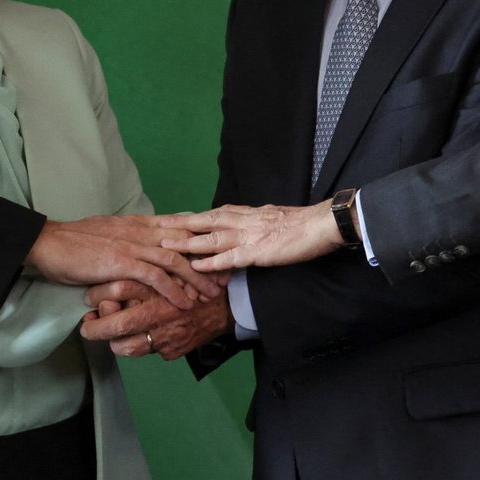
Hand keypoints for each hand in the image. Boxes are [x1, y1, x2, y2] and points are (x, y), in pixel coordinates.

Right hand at [27, 215, 218, 310]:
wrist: (49, 243)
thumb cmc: (74, 242)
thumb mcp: (108, 234)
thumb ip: (128, 238)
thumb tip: (140, 245)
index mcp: (137, 223)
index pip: (177, 226)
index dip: (200, 239)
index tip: (218, 252)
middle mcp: (140, 230)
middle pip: (183, 242)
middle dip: (206, 260)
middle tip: (225, 276)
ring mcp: (132, 245)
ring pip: (174, 259)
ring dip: (196, 278)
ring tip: (211, 294)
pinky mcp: (122, 261)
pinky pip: (155, 276)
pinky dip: (172, 289)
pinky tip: (184, 302)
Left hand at [81, 280, 232, 359]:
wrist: (224, 306)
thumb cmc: (190, 283)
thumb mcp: (166, 270)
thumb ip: (140, 274)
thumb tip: (110, 286)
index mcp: (157, 285)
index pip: (119, 289)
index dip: (98, 294)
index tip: (88, 297)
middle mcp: (160, 311)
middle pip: (118, 324)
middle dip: (96, 329)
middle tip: (86, 327)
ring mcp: (167, 335)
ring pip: (127, 346)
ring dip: (114, 342)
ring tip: (110, 335)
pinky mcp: (172, 350)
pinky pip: (146, 352)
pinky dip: (139, 345)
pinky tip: (139, 336)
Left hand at [159, 201, 341, 270]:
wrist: (322, 224)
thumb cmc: (302, 223)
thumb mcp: (272, 218)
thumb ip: (255, 222)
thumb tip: (243, 224)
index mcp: (247, 213)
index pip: (213, 213)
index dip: (191, 217)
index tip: (171, 219)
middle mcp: (244, 220)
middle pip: (205, 220)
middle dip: (180, 224)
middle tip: (157, 226)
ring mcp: (249, 236)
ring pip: (211, 237)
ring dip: (187, 242)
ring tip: (165, 246)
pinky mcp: (259, 252)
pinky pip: (230, 257)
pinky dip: (211, 261)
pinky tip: (196, 266)